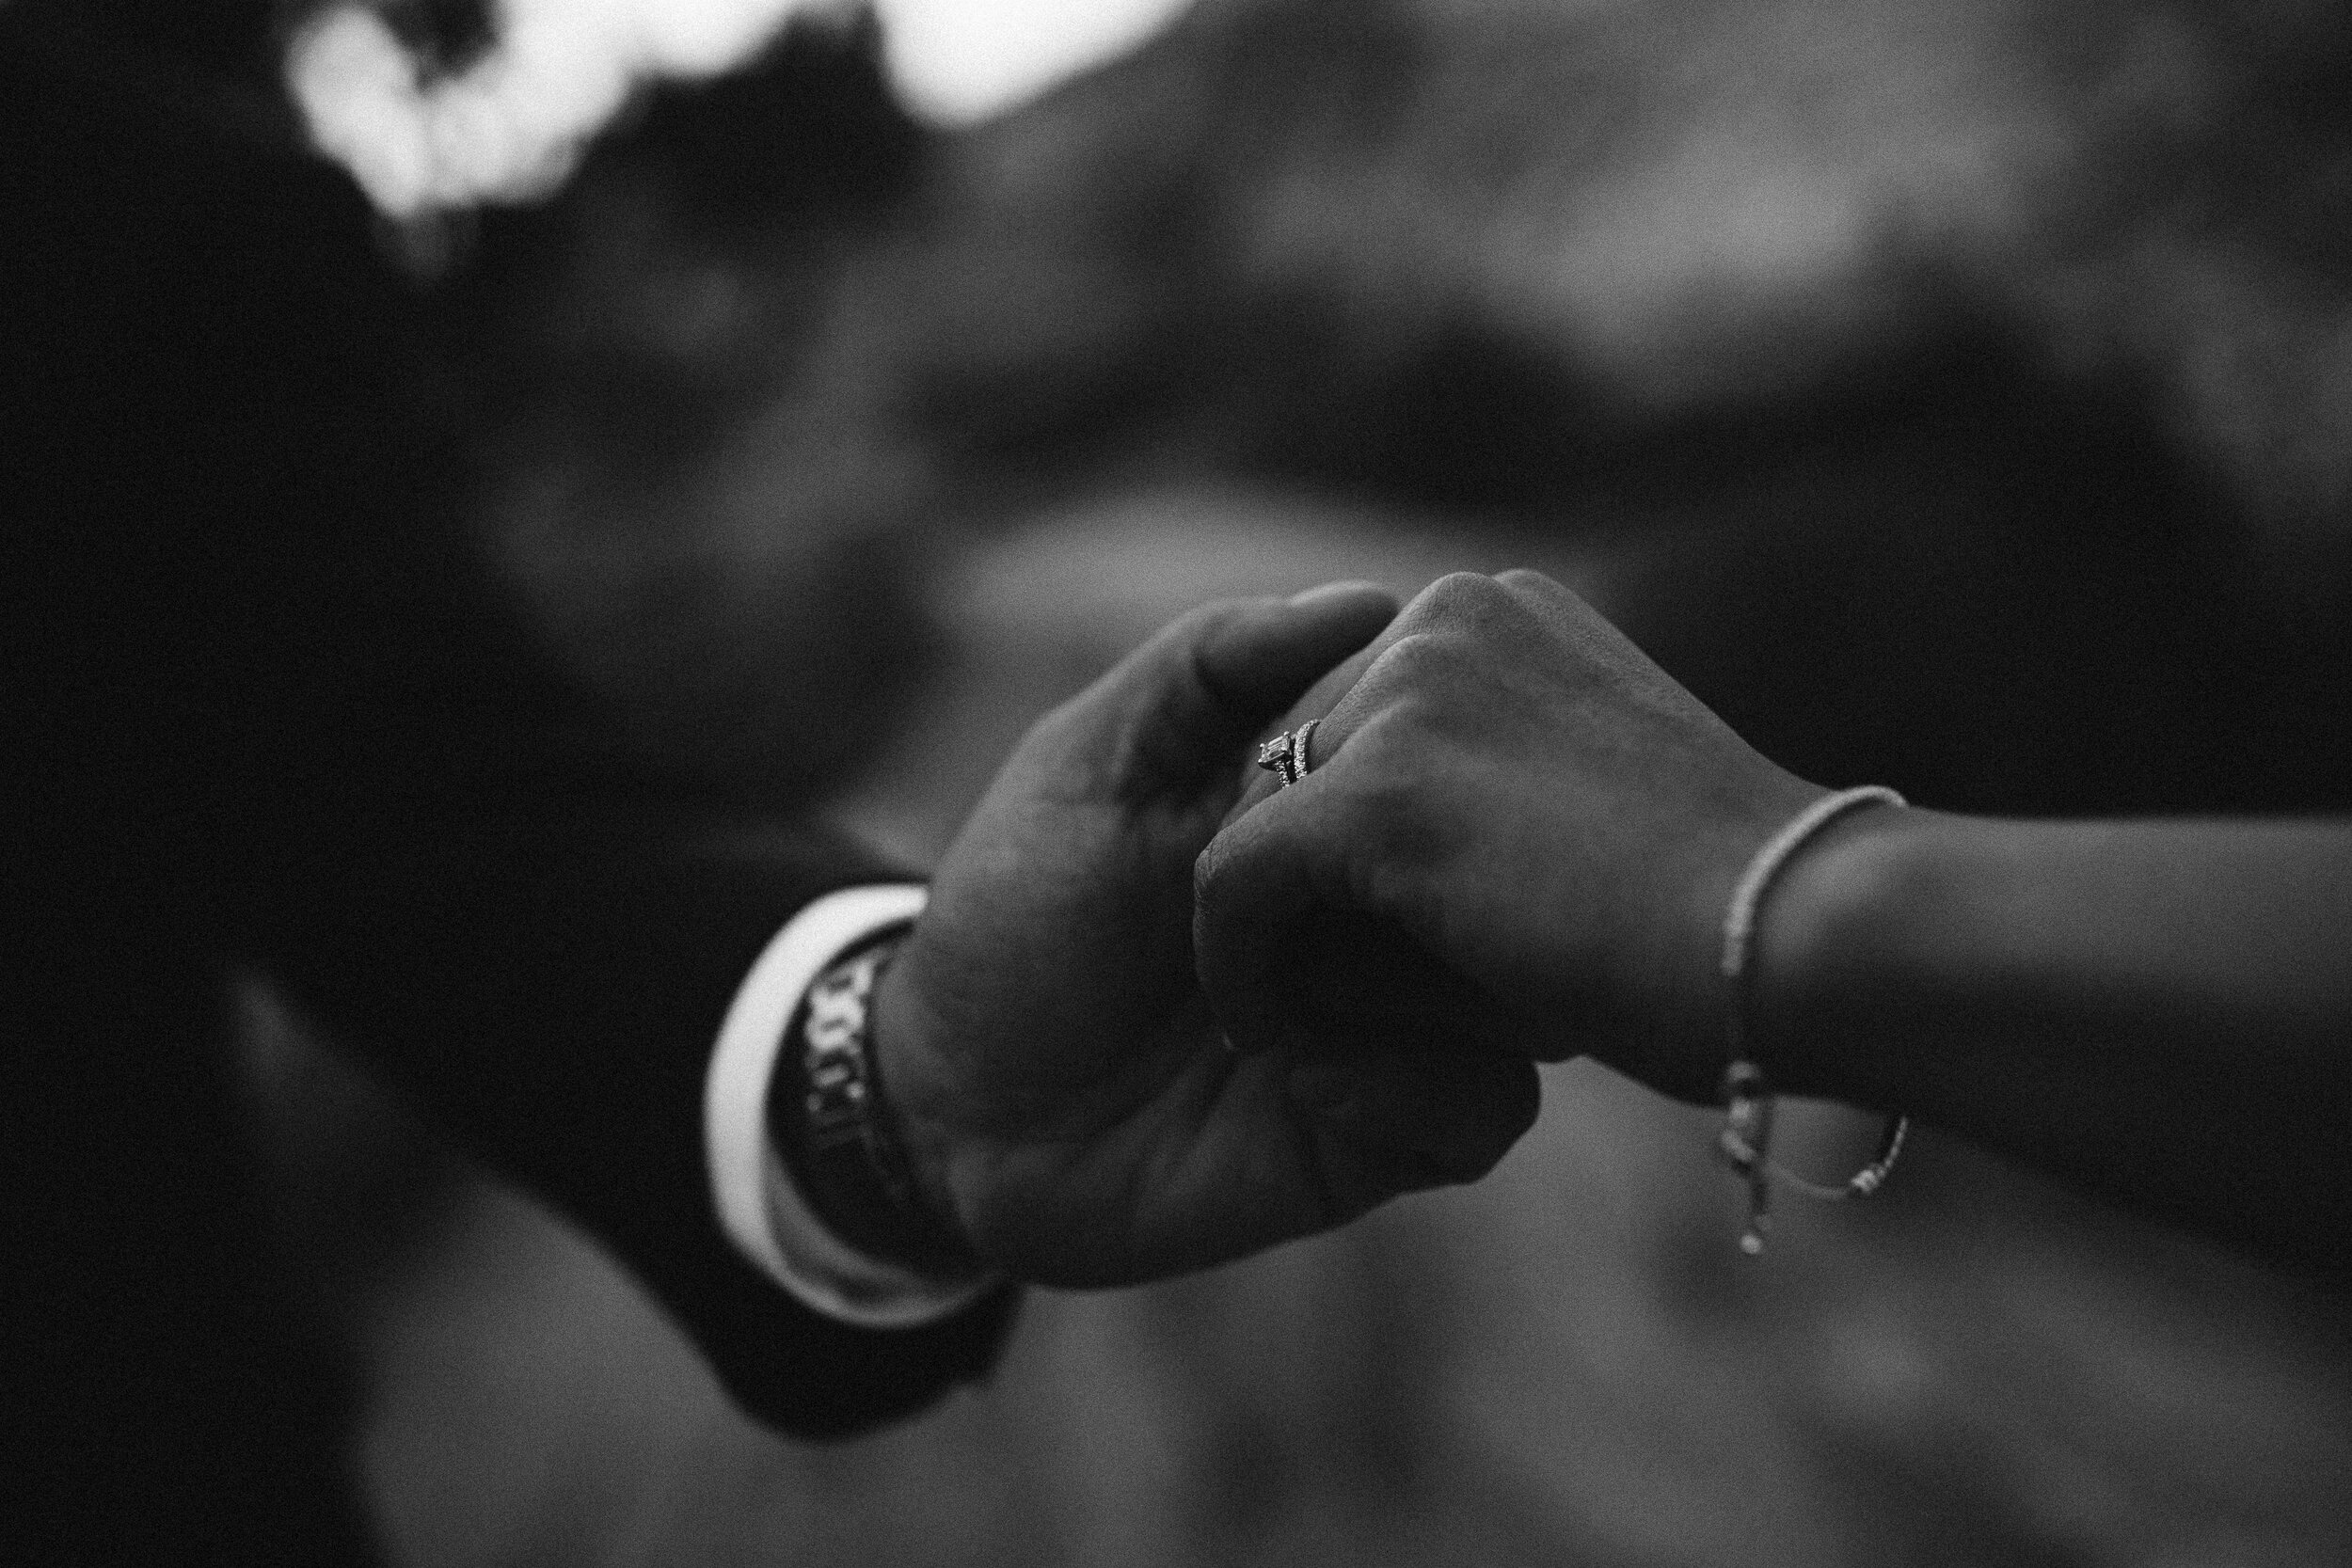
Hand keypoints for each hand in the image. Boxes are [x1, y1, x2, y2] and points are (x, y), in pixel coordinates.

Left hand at [874, 585, 1539, 1287]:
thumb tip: (1375, 600)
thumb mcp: (1093, 760)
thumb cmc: (1017, 915)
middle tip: (1328, 906)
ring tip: (1299, 994)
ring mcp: (1395, 1029)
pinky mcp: (1384, 1137)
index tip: (1356, 772)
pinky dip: (1401, 1083)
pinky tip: (1299, 1076)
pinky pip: (1486, 1107)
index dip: (1424, 756)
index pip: (1455, 757)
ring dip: (1414, 987)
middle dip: (1434, 881)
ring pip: (1525, 993)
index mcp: (1334, 815)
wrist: (956, 1109)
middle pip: (1510, 876)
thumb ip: (1210, 666)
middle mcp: (1385, 917)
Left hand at [1195, 570, 1823, 1101]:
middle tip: (1328, 989)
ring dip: (1278, 926)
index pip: (1346, 716)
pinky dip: (1237, 964)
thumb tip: (1399, 838)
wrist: (1813, 941)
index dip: (1343, 843)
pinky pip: (1237, 881)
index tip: (1363, 941)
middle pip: (1290, 759)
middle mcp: (1443, 618)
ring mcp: (1408, 693)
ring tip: (1308, 1014)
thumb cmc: (1732, 907)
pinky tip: (1277, 1034)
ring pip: (1260, 820)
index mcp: (1497, 613)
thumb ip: (1492, 772)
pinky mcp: (1376, 791)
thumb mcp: (1591, 797)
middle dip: (1302, 883)